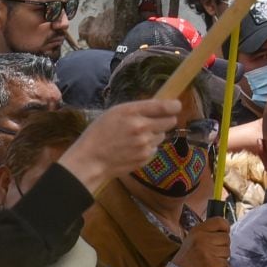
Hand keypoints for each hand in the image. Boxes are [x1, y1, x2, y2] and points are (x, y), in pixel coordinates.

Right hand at [58, 98, 181, 192]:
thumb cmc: (99, 133)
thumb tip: (159, 106)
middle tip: (156, 121)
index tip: (176, 106)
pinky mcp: (145, 158)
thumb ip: (138, 109)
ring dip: (155, 134)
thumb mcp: (116, 112)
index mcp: (133, 112)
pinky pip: (155, 148)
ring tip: (137, 136)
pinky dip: (149, 147)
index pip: (165, 107)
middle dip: (166, 120)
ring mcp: (145, 144)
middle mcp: (142, 128)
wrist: (90, 160)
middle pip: (170, 121)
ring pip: (162, 135)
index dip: (174, 106)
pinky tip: (134, 148)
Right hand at [173, 216, 231, 266]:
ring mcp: (207, 251)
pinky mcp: (211, 264)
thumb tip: (225, 229)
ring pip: (227, 251)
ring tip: (212, 259)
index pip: (220, 221)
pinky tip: (212, 266)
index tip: (224, 232)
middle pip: (226, 237)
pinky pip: (224, 262)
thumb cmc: (188, 257)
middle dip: (223, 245)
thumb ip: (207, 231)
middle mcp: (202, 239)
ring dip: (222, 256)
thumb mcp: (193, 238)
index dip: (225, 227)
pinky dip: (220, 266)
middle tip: (214, 251)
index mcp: (198, 230)